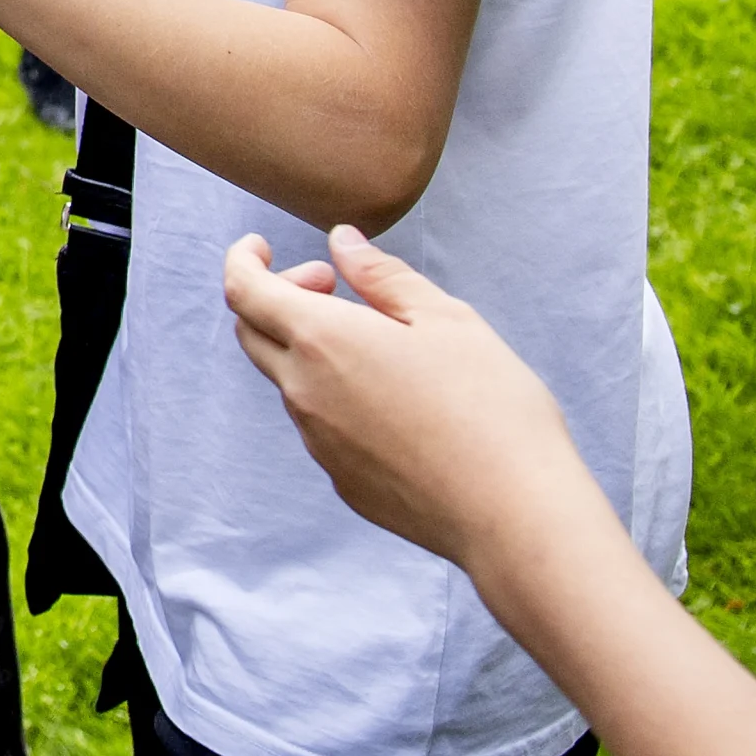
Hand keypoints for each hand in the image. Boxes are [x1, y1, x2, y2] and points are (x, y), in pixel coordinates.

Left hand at [221, 227, 599, 579]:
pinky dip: (336, 396)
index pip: (243, 290)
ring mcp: (318, 444)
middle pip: (253, 333)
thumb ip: (382, 275)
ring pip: (289, 381)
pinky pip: (320, 427)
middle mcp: (304, 393)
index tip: (260, 247)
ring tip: (381, 344)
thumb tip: (340, 242)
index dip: (243, 260)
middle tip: (332, 285)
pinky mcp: (342, 481)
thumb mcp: (445, 319)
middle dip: (277, 297)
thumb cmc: (490, 406)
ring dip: (311, 350)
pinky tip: (397, 402)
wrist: (512, 513)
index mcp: (322, 341)